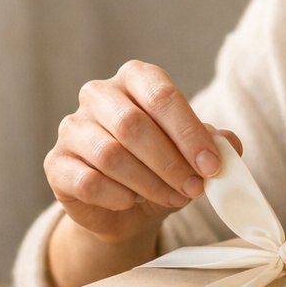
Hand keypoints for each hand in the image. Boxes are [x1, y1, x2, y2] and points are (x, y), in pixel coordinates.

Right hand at [43, 60, 239, 244]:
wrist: (126, 207)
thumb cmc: (163, 168)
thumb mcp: (194, 154)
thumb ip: (215, 144)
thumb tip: (230, 145)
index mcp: (135, 79)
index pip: (161, 95)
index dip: (189, 133)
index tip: (212, 166)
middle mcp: (98, 94)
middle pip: (133, 125)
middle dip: (170, 162)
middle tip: (195, 188)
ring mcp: (72, 127)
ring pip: (111, 155)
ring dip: (149, 183)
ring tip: (171, 197)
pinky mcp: (56, 164)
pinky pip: (88, 181)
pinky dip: (119, 197)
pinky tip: (133, 202)